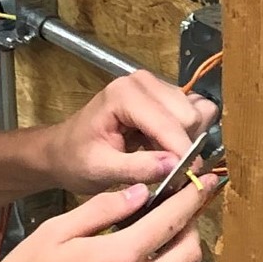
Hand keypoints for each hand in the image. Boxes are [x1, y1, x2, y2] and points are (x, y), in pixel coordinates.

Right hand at [0, 178, 215, 261]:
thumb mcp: (53, 234)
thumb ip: (100, 211)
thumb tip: (138, 192)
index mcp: (119, 257)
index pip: (172, 220)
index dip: (193, 196)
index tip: (204, 182)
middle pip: (190, 254)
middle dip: (190, 229)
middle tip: (176, 217)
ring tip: (157, 252)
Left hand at [46, 70, 217, 193]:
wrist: (64, 150)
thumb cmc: (76, 159)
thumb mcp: (101, 170)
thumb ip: (137, 168)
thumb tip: (175, 166)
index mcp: (124, 94)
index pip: (170, 123)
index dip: (182, 153)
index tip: (187, 179)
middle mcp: (144, 82)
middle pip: (190, 115)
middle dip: (184, 146)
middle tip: (167, 170)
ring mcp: (156, 85)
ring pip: (197, 113)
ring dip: (187, 140)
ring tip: (160, 157)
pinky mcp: (165, 94)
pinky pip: (195, 112)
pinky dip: (187, 134)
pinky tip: (163, 147)